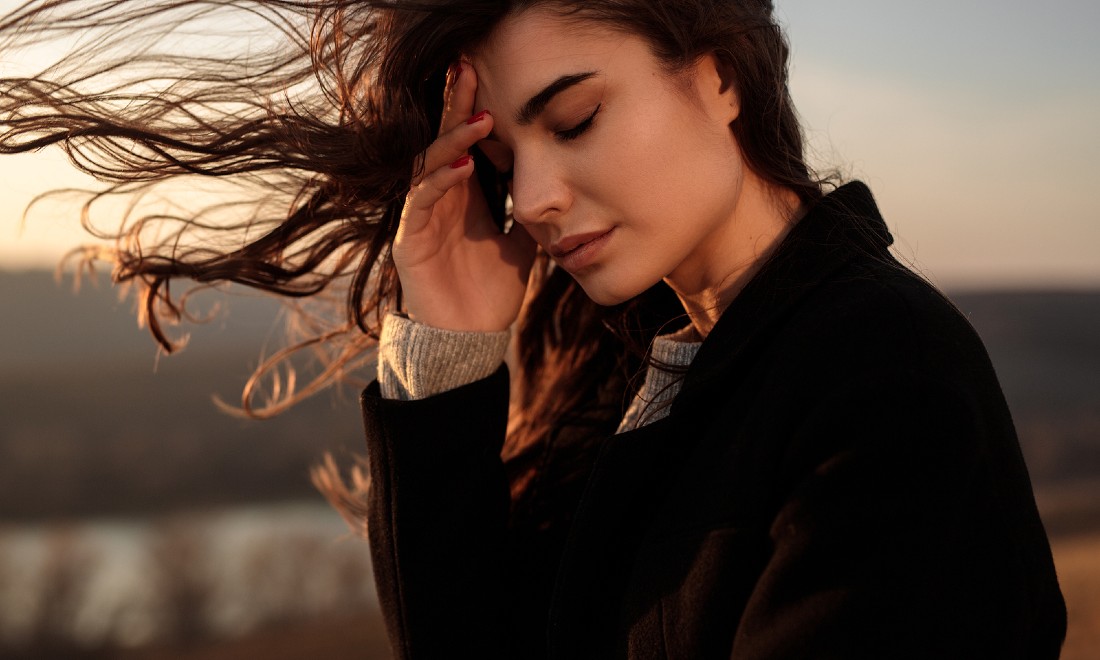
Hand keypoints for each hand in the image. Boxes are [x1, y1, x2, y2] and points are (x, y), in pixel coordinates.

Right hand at [393, 63, 535, 331]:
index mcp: (464, 197)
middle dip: (455, 107)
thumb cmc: (491, 292)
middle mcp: (440, 200)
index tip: (490, 79)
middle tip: (467, 70)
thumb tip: (557, 187)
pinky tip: (465, 166)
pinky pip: (421, 201)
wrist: (471, 339)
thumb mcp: (523, 245)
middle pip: (443, 142)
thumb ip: (530, 214)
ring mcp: (422, 218)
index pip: (466, 144)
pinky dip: (441, 181)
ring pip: (429, 165)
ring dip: (452, 140)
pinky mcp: (409, 240)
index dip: (474, 112)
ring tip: (478, 120)